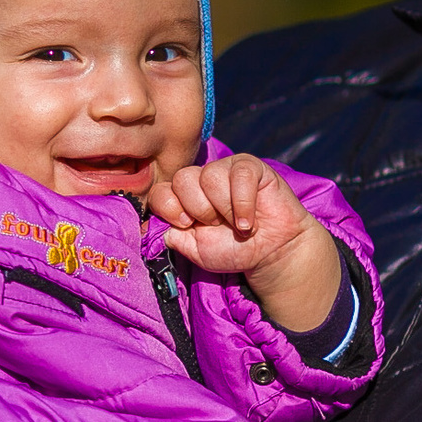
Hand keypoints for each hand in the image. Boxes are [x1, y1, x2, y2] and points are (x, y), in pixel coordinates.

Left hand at [147, 155, 335, 331]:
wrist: (271, 253)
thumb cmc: (234, 250)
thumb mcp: (195, 250)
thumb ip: (172, 236)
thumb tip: (150, 225)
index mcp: (183, 197)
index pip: (160, 191)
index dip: (170, 209)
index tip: (187, 225)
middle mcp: (201, 179)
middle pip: (183, 179)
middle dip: (200, 210)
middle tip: (217, 224)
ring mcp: (225, 169)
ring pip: (210, 177)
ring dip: (225, 209)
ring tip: (237, 223)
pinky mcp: (250, 167)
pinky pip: (239, 175)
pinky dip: (243, 204)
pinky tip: (249, 221)